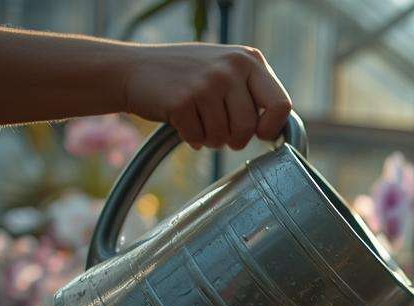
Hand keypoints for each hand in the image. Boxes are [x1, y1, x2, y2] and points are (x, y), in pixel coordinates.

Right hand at [119, 43, 292, 149]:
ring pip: (224, 137)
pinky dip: (192, 137)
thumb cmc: (186, 76)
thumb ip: (252, 92)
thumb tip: (281, 130)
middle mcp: (231, 67)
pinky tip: (182, 121)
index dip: (271, 128)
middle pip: (249, 127)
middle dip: (235, 138)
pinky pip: (200, 138)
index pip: (281, 105)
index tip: (260, 134)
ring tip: (198, 120)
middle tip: (220, 130)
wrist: (132, 69)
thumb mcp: (226, 70)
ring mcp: (206, 82)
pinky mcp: (183, 100)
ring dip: (211, 138)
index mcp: (249, 59)